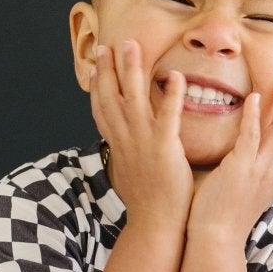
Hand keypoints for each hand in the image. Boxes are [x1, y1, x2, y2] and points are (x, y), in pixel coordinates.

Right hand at [88, 38, 194, 233]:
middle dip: (108, 69)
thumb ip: (132, 155)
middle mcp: (126, 141)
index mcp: (120, 146)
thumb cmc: (150, 203)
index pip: (103, 110)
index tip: (97, 65)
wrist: (156, 226)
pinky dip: (171, 96)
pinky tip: (176, 76)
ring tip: (133, 46)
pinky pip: (167, 117)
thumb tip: (130, 149)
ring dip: (132, 70)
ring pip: (133, 99)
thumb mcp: (134, 173)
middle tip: (107, 45)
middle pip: (112, 98)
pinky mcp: (164, 150)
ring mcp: (143, 144)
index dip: (98, 86)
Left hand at [187, 76, 272, 239]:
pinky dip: (254, 116)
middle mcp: (271, 174)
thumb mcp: (244, 198)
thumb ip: (248, 181)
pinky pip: (250, 137)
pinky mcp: (240, 169)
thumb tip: (244, 172)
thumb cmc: (221, 222)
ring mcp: (258, 171)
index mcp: (272, 180)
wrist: (215, 242)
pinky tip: (255, 96)